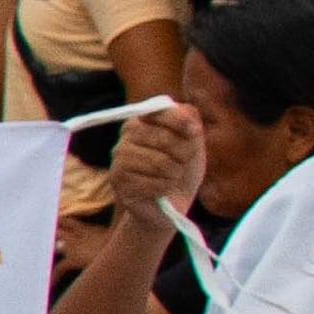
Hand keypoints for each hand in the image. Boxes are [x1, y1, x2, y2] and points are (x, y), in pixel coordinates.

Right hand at [103, 96, 207, 225]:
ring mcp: (119, 158)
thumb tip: (191, 123)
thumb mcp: (193, 141)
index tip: (195, 135)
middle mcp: (126, 135)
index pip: (162, 111)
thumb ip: (191, 122)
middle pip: (164, 139)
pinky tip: (162, 189)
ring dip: (175, 175)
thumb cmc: (182, 168)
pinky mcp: (118, 181)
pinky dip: (166, 188)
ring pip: (159, 163)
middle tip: (182, 164)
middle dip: (183, 155)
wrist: (172, 201)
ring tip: (172, 178)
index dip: (185, 125)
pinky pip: (153, 183)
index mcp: (142, 119)